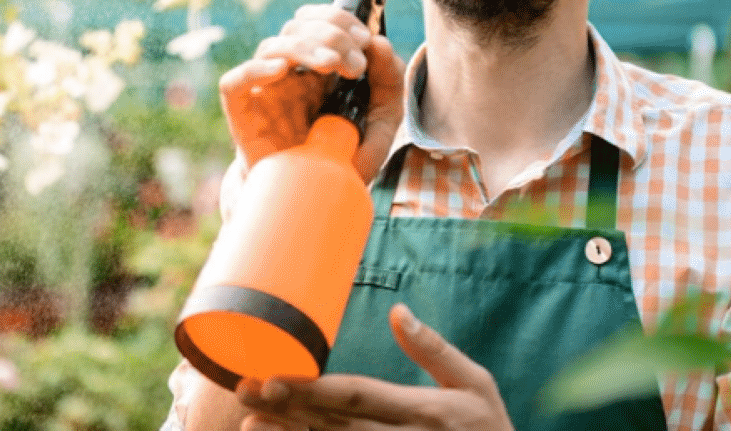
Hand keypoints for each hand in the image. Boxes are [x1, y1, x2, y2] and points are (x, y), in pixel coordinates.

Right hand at [219, 3, 404, 182]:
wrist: (313, 203)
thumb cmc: (342, 159)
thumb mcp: (381, 121)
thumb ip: (388, 82)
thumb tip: (379, 43)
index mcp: (317, 68)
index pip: (318, 21)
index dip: (339, 19)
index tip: (365, 40)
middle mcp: (290, 74)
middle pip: (297, 28)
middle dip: (331, 35)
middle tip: (356, 64)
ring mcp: (266, 92)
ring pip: (272, 47)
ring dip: (304, 47)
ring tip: (333, 65)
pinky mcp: (244, 115)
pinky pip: (235, 83)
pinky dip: (254, 70)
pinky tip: (280, 70)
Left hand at [234, 304, 513, 430]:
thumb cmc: (487, 430)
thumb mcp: (476, 384)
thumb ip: (434, 350)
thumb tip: (397, 311)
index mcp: (422, 411)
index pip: (357, 397)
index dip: (313, 388)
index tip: (273, 376)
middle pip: (332, 426)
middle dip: (287, 409)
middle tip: (243, 390)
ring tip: (249, 420)